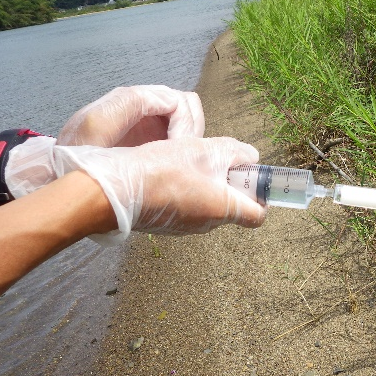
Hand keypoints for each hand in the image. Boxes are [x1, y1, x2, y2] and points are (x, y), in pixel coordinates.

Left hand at [6, 85, 204, 199]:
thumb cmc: (77, 157)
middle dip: (191, 128)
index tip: (178, 151)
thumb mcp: (95, 127)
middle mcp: (141, 106)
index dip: (184, 124)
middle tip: (183, 156)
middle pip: (186, 104)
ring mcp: (146, 122)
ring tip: (180, 159)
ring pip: (186, 117)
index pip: (177, 100)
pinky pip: (178, 131)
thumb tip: (170, 100)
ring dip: (189, 136)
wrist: (63, 179)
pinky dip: (184, 144)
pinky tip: (174, 162)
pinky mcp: (149, 138)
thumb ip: (130, 103)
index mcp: (128, 101)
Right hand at [52, 137, 265, 244]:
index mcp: (223, 209)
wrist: (113, 188)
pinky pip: (188, 205)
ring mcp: (186, 226)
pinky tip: (171, 171)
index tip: (255, 179)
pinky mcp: (168, 223)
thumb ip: (235, 152)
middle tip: (216, 159)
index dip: (262, 196)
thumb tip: (250, 157)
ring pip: (209, 203)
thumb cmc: (160, 169)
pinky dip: (187, 189)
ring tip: (189, 161)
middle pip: (233, 205)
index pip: (258, 216)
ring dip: (207, 182)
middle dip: (231, 182)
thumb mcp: (205, 150)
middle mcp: (207, 224)